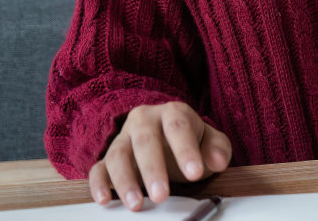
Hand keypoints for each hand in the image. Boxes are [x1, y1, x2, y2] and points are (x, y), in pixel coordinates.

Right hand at [89, 101, 230, 209]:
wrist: (170, 140)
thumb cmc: (192, 141)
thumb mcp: (211, 142)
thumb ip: (218, 149)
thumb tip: (219, 161)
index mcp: (172, 113)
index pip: (178, 128)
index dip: (186, 150)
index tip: (194, 173)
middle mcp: (144, 120)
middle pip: (145, 141)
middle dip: (153, 169)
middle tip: (161, 195)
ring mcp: (123, 138)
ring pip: (118, 155)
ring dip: (125, 181)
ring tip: (136, 205)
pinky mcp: (107, 157)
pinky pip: (98, 168)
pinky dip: (98, 184)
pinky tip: (104, 200)